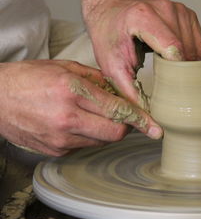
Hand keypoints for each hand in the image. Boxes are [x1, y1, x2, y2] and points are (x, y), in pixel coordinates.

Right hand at [0, 60, 159, 155]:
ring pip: (101, 142)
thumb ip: (97, 79)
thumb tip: (122, 90)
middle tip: (124, 116)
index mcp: (71, 91)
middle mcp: (67, 118)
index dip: (140, 119)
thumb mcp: (65, 67)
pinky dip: (89, 136)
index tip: (154, 127)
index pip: (117, 110)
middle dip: (126, 127)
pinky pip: (84, 146)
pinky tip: (77, 122)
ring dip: (106, 130)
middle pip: (115, 133)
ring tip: (92, 114)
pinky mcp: (55, 150)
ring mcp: (60, 138)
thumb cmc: (27, 78)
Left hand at [84, 0, 200, 128]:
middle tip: (169, 87)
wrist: (112, 8)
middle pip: (188, 50)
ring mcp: (179, 9)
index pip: (174, 49)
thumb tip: (150, 122)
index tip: (174, 92)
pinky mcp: (187, 13)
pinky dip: (192, 56)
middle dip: (183, 74)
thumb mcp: (112, 67)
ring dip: (189, 66)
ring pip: (197, 48)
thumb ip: (130, 94)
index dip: (177, 74)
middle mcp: (165, 8)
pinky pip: (199, 42)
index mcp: (144, 16)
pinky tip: (176, 61)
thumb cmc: (109, 35)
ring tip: (170, 72)